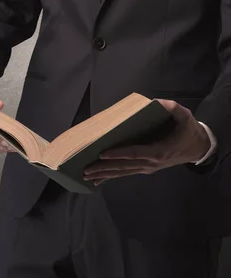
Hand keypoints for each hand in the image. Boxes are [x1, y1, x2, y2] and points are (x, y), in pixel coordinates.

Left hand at [84, 99, 210, 185]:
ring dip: (104, 174)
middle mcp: (151, 162)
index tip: (102, 154)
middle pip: (124, 166)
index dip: (118, 154)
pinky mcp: (145, 168)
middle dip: (104, 168)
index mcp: (159, 150)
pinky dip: (111, 177)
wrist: (198, 147)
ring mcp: (147, 167)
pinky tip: (98, 181)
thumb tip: (155, 102)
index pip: (135, 153)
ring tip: (86, 176)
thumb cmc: (187, 129)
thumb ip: (171, 108)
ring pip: (123, 172)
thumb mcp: (183, 115)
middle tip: (86, 169)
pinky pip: (126, 172)